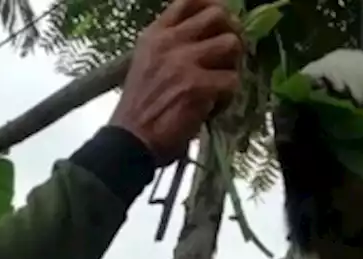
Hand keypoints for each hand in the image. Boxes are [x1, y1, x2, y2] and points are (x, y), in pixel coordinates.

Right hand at [110, 0, 243, 162]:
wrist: (130, 141)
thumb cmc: (140, 109)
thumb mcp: (147, 64)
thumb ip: (170, 47)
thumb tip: (205, 39)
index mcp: (156, 34)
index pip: (189, 1)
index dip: (213, 7)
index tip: (220, 24)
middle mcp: (170, 41)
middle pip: (219, 15)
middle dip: (230, 34)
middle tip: (229, 56)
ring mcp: (184, 62)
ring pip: (231, 45)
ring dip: (232, 66)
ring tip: (220, 85)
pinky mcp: (198, 86)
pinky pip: (232, 81)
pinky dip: (228, 98)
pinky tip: (212, 109)